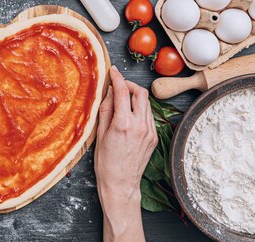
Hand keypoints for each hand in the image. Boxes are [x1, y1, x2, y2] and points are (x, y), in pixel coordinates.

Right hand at [94, 66, 157, 241]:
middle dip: (129, 84)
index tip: (112, 71)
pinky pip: (148, 116)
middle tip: (119, 85)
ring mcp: (150, 131)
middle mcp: (140, 125)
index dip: (117, 77)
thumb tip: (110, 91)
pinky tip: (129, 115)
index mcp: (123, 123)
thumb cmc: (106, 162)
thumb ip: (106, 109)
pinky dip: (139, 110)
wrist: (121, 183)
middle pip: (140, 93)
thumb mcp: (100, 133)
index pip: (122, 91)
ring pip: (146, 103)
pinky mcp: (154, 137)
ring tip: (123, 100)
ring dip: (135, 96)